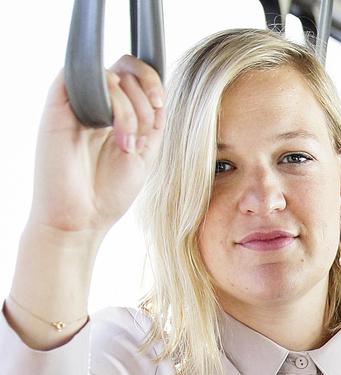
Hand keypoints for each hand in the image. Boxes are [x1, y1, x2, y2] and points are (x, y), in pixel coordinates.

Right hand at [29, 55, 164, 237]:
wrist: (81, 218)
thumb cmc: (110, 192)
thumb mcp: (146, 153)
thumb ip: (153, 121)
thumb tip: (155, 92)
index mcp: (117, 114)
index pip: (136, 76)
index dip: (153, 81)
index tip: (160, 103)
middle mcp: (97, 105)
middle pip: (126, 68)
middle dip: (145, 96)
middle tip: (144, 131)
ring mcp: (78, 104)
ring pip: (110, 74)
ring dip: (130, 108)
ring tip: (126, 143)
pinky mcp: (58, 106)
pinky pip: (83, 77)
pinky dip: (107, 96)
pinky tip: (110, 126)